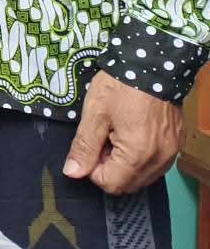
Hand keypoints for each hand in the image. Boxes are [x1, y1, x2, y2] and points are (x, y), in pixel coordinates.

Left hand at [63, 72, 183, 195]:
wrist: (152, 64)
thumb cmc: (120, 87)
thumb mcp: (94, 114)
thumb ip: (84, 146)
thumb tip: (73, 172)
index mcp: (137, 155)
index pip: (110, 184)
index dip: (93, 168)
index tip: (91, 145)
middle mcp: (159, 160)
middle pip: (127, 184)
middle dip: (109, 168)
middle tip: (103, 139)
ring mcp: (171, 153)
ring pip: (142, 177)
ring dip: (125, 164)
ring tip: (117, 134)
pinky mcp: (176, 145)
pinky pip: (155, 165)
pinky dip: (140, 158)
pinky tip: (132, 134)